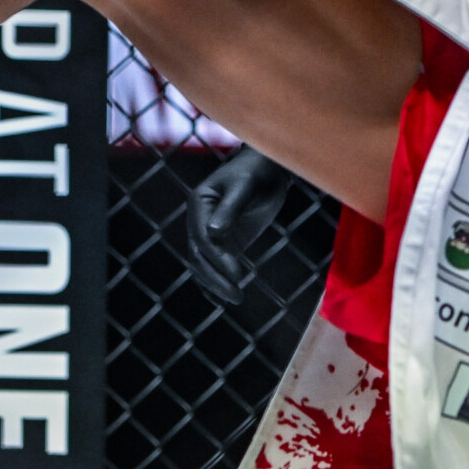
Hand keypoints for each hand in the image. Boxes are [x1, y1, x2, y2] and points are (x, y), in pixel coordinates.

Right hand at [184, 145, 295, 302]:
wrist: (269, 169)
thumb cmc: (258, 172)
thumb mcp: (246, 186)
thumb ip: (231, 208)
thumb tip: (214, 234)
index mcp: (199, 204)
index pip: (202, 238)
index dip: (216, 258)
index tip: (236, 274)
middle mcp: (199, 220)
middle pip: (200, 256)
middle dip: (215, 278)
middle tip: (237, 296)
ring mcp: (211, 232)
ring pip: (204, 264)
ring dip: (216, 284)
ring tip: (236, 298)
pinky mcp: (225, 241)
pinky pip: (216, 265)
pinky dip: (217, 282)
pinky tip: (225, 299)